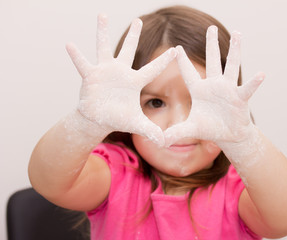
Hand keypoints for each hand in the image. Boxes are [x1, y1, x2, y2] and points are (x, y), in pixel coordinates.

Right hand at [66, 14, 175, 144]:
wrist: (98, 119)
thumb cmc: (119, 118)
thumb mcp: (136, 124)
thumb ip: (151, 131)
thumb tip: (166, 143)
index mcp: (135, 82)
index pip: (152, 69)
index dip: (164, 61)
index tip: (176, 49)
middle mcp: (121, 72)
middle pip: (129, 50)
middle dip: (134, 35)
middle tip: (139, 20)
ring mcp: (105, 72)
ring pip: (104, 48)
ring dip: (103, 32)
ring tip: (102, 14)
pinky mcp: (90, 76)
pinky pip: (82, 64)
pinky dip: (76, 56)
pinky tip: (69, 44)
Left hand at [164, 26, 263, 147]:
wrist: (228, 135)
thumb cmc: (209, 128)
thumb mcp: (191, 129)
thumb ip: (176, 132)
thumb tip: (159, 141)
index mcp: (199, 90)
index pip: (188, 73)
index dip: (182, 61)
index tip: (176, 47)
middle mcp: (213, 85)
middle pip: (212, 61)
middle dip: (211, 44)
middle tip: (210, 27)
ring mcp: (228, 89)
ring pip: (231, 66)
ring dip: (234, 50)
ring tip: (237, 34)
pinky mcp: (240, 98)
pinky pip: (247, 88)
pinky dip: (254, 82)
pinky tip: (261, 74)